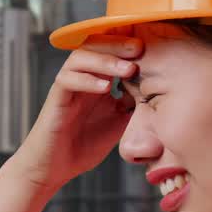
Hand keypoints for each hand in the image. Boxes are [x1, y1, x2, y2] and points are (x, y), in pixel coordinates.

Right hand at [6, 31, 141, 191]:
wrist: (55, 168)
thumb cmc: (85, 145)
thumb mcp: (119, 122)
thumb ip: (133, 105)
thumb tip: (157, 91)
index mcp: (98, 80)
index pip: (110, 51)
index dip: (128, 46)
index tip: (151, 48)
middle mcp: (81, 78)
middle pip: (95, 45)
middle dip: (118, 44)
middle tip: (139, 48)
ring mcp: (67, 86)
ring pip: (80, 58)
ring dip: (105, 61)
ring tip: (128, 70)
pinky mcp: (56, 99)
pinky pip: (67, 80)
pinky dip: (87, 81)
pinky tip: (105, 88)